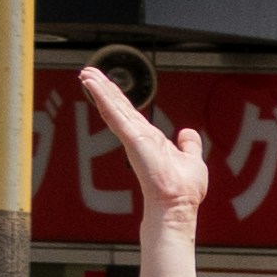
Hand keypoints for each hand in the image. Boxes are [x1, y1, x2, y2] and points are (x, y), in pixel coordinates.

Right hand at [67, 62, 201, 230]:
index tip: (106, 83)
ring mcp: (133, 137)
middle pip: (118, 107)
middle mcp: (138, 136)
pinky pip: (115, 115)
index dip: (118, 98)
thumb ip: (189, 145)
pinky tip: (93, 86)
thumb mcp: (191, 160)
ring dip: (100, 89)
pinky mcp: (132, 139)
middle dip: (104, 88)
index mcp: (150, 139)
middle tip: (87, 72)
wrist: (177, 205)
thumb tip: (188, 132)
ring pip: (114, 107)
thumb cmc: (182, 189)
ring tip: (86, 74)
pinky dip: (104, 99)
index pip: (130, 113)